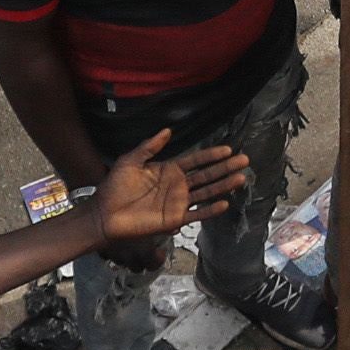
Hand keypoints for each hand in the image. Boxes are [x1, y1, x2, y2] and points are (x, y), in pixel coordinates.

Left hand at [91, 126, 251, 245]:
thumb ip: (149, 147)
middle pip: (206, 175)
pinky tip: (224, 203)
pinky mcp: (174, 219)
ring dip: (223, 186)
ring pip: (206, 193)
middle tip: (244, 160)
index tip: (228, 149)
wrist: (105, 213)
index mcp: (169, 170)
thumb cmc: (115, 186)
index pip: (196, 161)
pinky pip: (197, 215)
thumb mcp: (131, 160)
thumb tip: (169, 130)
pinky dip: (210, 210)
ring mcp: (178, 203)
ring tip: (240, 178)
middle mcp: (177, 186)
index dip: (211, 155)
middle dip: (225, 168)